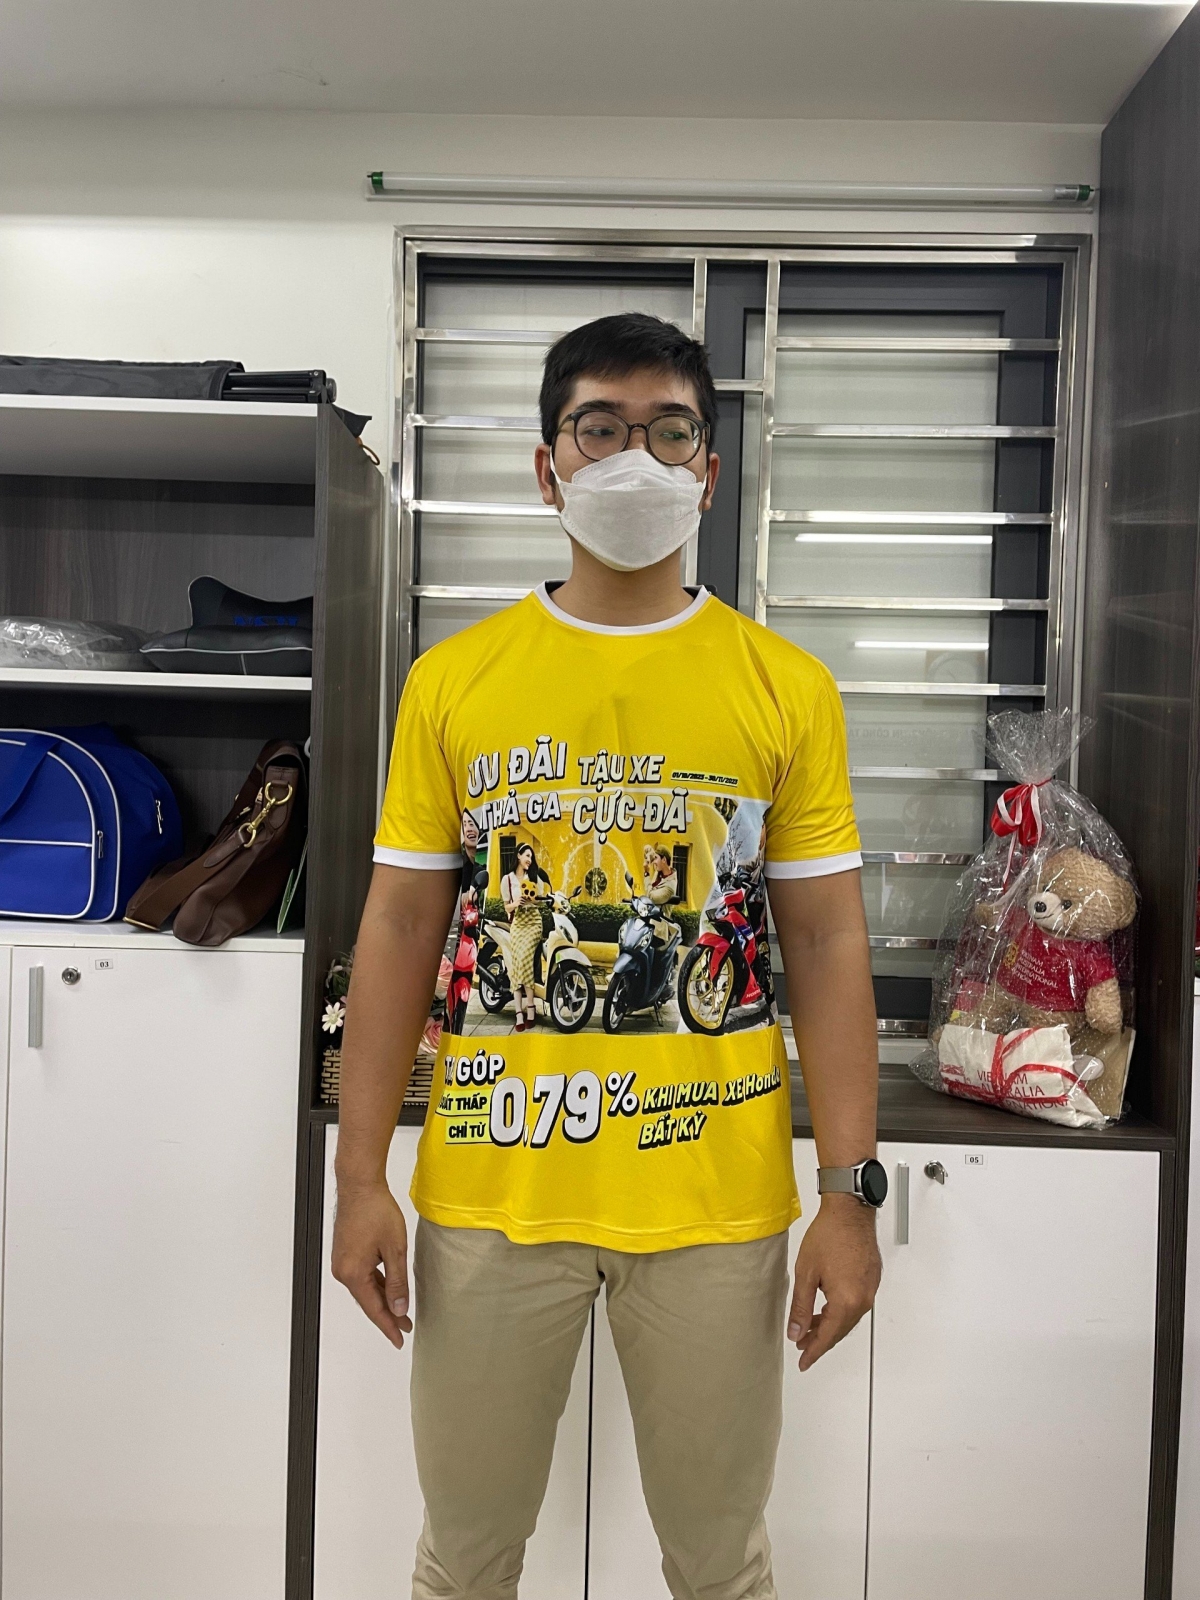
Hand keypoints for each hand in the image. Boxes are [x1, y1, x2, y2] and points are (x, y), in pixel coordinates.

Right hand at [331, 1182, 412, 1349]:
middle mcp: (343, 1271)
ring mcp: (342, 1262)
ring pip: (365, 1288)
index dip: (388, 1326)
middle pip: (368, 1300)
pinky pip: (362, 1276)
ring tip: (401, 1309)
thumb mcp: (394, 1249)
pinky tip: (389, 1287)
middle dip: (387, 1314)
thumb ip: (397, 1281)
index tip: (399, 1339)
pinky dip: (376, 1284)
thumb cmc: (376, 1210)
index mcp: (353, 1273)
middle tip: (405, 1326)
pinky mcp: (346, 1253)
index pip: (373, 1308)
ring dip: (383, 1298)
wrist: (360, 1185)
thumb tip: (399, 1307)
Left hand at [787, 1196, 881, 1371]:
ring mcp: (869, 1291)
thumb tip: (796, 1332)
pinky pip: (855, 1306)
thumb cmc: (829, 1235)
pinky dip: (839, 1312)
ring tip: (809, 1328)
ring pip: (847, 1319)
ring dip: (829, 1326)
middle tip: (803, 1347)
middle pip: (840, 1331)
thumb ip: (800, 1306)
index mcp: (846, 1301)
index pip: (828, 1336)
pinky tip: (825, 1309)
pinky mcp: (871, 1281)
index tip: (803, 1362)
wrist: (850, 1211)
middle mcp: (863, 1300)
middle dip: (820, 1341)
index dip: (813, 1352)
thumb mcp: (806, 1272)